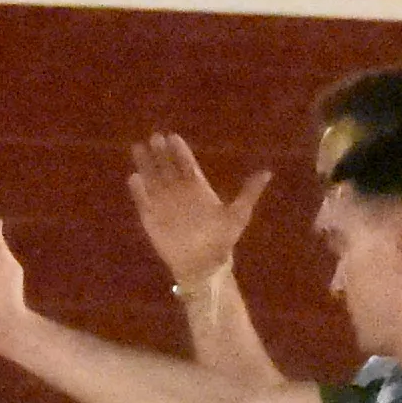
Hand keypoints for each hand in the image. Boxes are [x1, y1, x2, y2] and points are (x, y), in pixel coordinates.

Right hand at [125, 130, 263, 284]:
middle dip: (161, 152)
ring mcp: (164, 204)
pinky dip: (138, 190)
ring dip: (146, 164)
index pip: (186, 164)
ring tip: (138, 147)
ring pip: (152, 178)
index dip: (179, 151)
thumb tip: (267, 172)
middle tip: (155, 137)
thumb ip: (249, 192)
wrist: (204, 266)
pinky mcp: (151, 218)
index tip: (173, 136)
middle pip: (167, 167)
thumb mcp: (238, 214)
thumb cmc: (222, 240)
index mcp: (198, 188)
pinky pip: (142, 201)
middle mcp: (179, 192)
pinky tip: (134, 177)